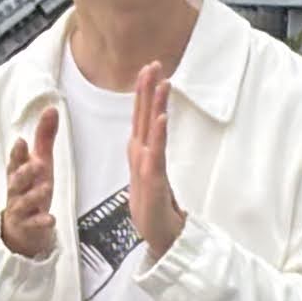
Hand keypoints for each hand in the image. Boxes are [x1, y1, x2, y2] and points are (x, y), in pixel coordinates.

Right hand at [1, 102, 60, 259]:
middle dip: (25, 172)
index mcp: (18, 174)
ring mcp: (20, 210)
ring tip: (46, 188)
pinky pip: (33, 225)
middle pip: (16, 181)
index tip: (20, 141)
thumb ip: (44, 138)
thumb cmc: (31, 190)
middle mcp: (16, 191)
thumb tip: (51, 109)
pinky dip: (41, 222)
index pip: (15, 162)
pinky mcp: (27, 228)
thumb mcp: (40, 163)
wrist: (23, 230)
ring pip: (24, 202)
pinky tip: (51, 220)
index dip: (16, 153)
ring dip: (34, 195)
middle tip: (38, 164)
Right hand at [129, 62, 184, 258]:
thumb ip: (150, 152)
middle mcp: (140, 155)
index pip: (141, 116)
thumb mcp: (151, 173)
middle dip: (147, 89)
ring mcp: (145, 166)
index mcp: (140, 152)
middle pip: (142, 116)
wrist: (159, 236)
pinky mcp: (152, 180)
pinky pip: (156, 153)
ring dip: (153, 104)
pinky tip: (161, 118)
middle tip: (152, 64)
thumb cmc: (155, 206)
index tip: (149, 69)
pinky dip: (158, 135)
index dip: (144, 92)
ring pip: (149, 129)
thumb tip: (151, 134)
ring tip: (160, 83)